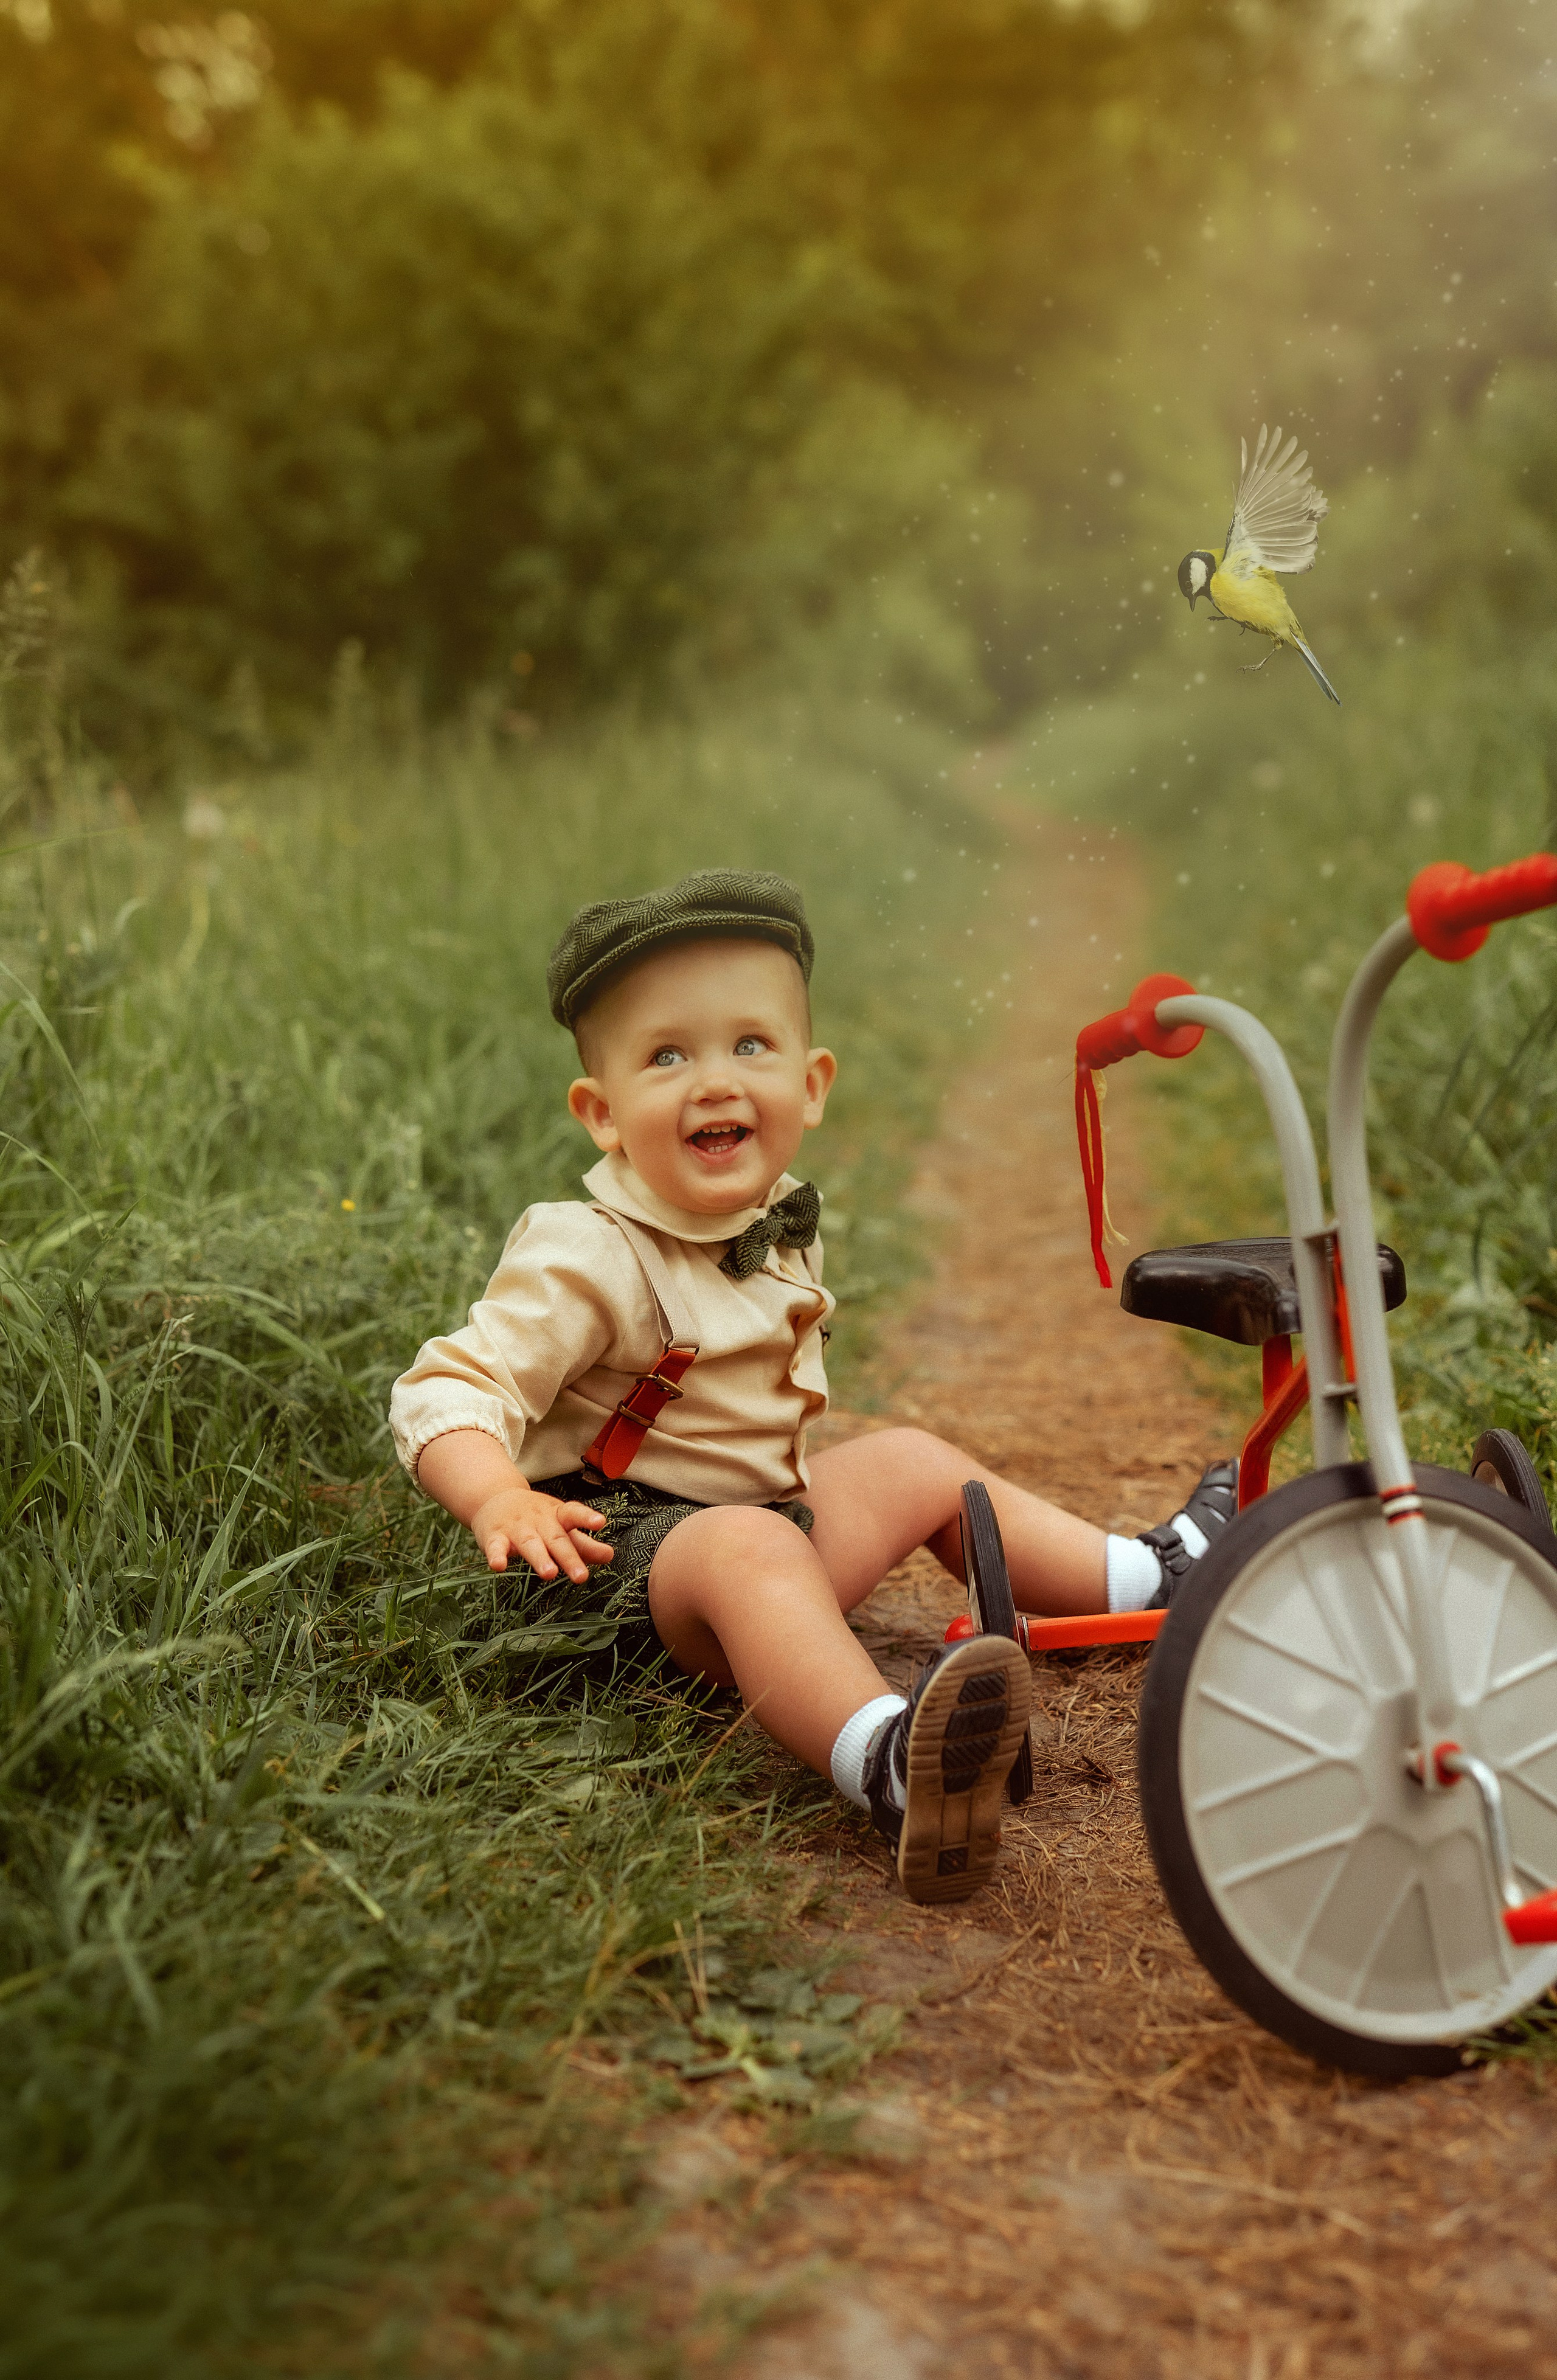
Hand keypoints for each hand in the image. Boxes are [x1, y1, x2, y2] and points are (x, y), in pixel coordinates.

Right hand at [470, 1484, 613, 1582]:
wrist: (495, 1498)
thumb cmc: (536, 1518)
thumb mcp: (561, 1526)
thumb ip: (584, 1544)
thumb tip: (610, 1556)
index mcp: (557, 1515)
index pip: (573, 1514)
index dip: (587, 1518)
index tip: (600, 1522)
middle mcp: (539, 1520)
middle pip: (555, 1538)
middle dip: (568, 1557)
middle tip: (581, 1577)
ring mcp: (516, 1527)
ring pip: (529, 1543)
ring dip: (539, 1558)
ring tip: (550, 1574)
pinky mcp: (495, 1537)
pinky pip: (495, 1547)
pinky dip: (497, 1556)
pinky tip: (499, 1566)